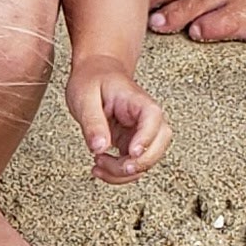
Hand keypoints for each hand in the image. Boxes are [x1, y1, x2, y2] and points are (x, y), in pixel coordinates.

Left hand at [68, 62, 169, 182]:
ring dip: (124, 173)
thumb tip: (99, 147)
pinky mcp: (131, 143)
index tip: (131, 153)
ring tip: (98, 165)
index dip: (146, 139)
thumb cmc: (92, 79)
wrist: (95, 72)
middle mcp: (146, 119)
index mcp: (139, 101)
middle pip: (160, 144)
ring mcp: (141, 133)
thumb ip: (93, 122)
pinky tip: (99, 167)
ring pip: (147, 161)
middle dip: (139, 163)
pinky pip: (133, 164)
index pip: (153, 120)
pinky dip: (117, 173)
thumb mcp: (85, 97)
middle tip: (117, 166)